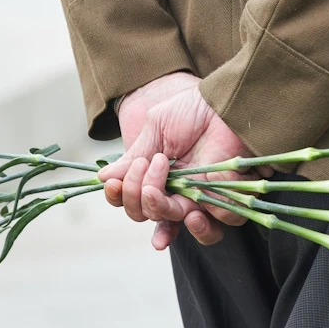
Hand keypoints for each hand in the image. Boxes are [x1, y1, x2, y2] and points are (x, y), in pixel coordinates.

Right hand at [98, 74, 267, 249]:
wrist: (224, 103)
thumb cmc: (192, 110)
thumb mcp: (156, 130)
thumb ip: (133, 157)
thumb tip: (102, 178)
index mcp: (156, 175)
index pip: (132, 200)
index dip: (121, 197)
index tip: (114, 185)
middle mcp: (176, 190)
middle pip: (147, 214)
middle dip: (137, 197)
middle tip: (146, 166)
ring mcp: (200, 196)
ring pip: (178, 225)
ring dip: (161, 213)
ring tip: (157, 194)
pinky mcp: (226, 198)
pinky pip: (216, 223)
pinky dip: (200, 222)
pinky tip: (193, 206)